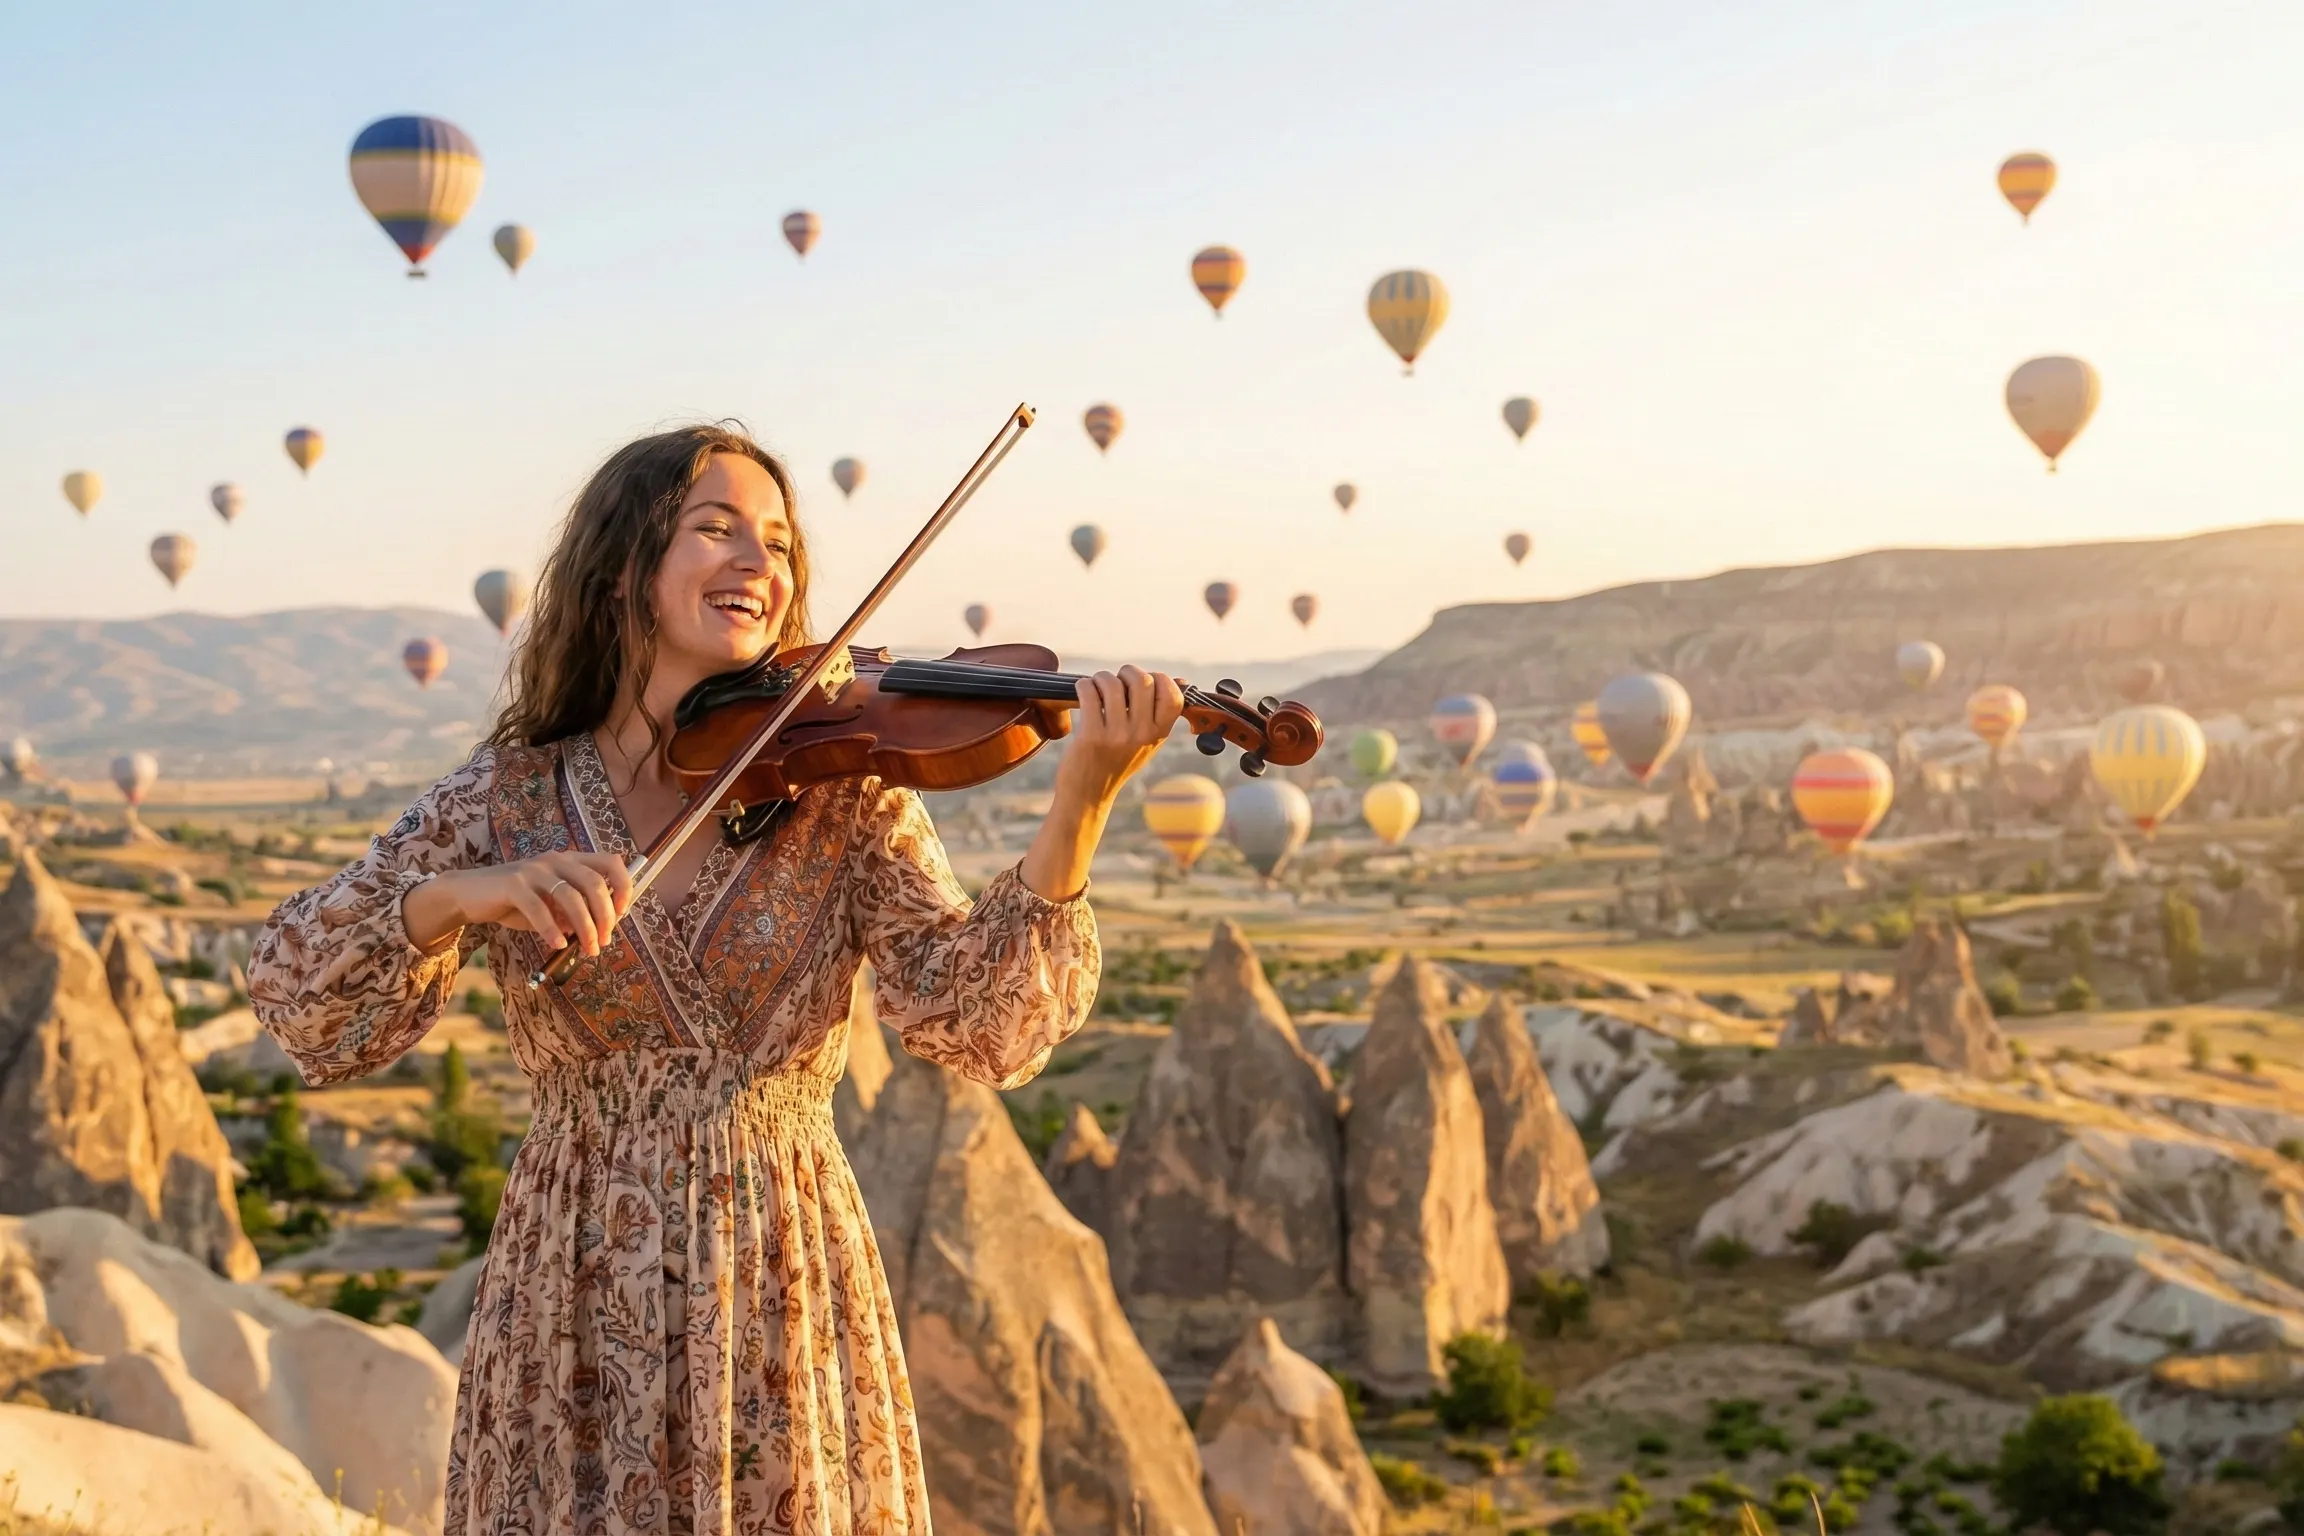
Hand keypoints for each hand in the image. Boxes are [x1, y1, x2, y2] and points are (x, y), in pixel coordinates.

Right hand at [408, 852, 634, 955]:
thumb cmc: (515, 901)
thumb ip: (573, 914)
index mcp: (570, 860)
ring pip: (571, 897)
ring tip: (587, 949)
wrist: (470, 894)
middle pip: (594, 883)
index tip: (623, 914)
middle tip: (604, 941)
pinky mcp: (513, 884)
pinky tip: (557, 944)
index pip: (611, 863)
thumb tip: (597, 931)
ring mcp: (534, 870)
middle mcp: (556, 860)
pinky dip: (552, 929)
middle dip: (605, 916)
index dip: (624, 886)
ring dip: (585, 928)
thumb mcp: (550, 905)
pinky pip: (539, 909)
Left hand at [1022, 666, 1184, 902]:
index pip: (1174, 695)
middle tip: (1117, 681)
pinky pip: (1089, 692)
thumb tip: (1179, 680)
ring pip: (1112, 683)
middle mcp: (1142, 734)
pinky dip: (1084, 685)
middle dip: (1126, 672)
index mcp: (1159, 734)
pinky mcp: (1091, 735)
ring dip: (1101, 678)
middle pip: (1142, 680)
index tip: (1144, 683)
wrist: (1088, 794)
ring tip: (1096, 687)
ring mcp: (1117, 735)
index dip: (1160, 679)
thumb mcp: (1146, 743)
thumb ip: (1159, 715)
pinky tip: (1084, 693)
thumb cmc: (1116, 762)